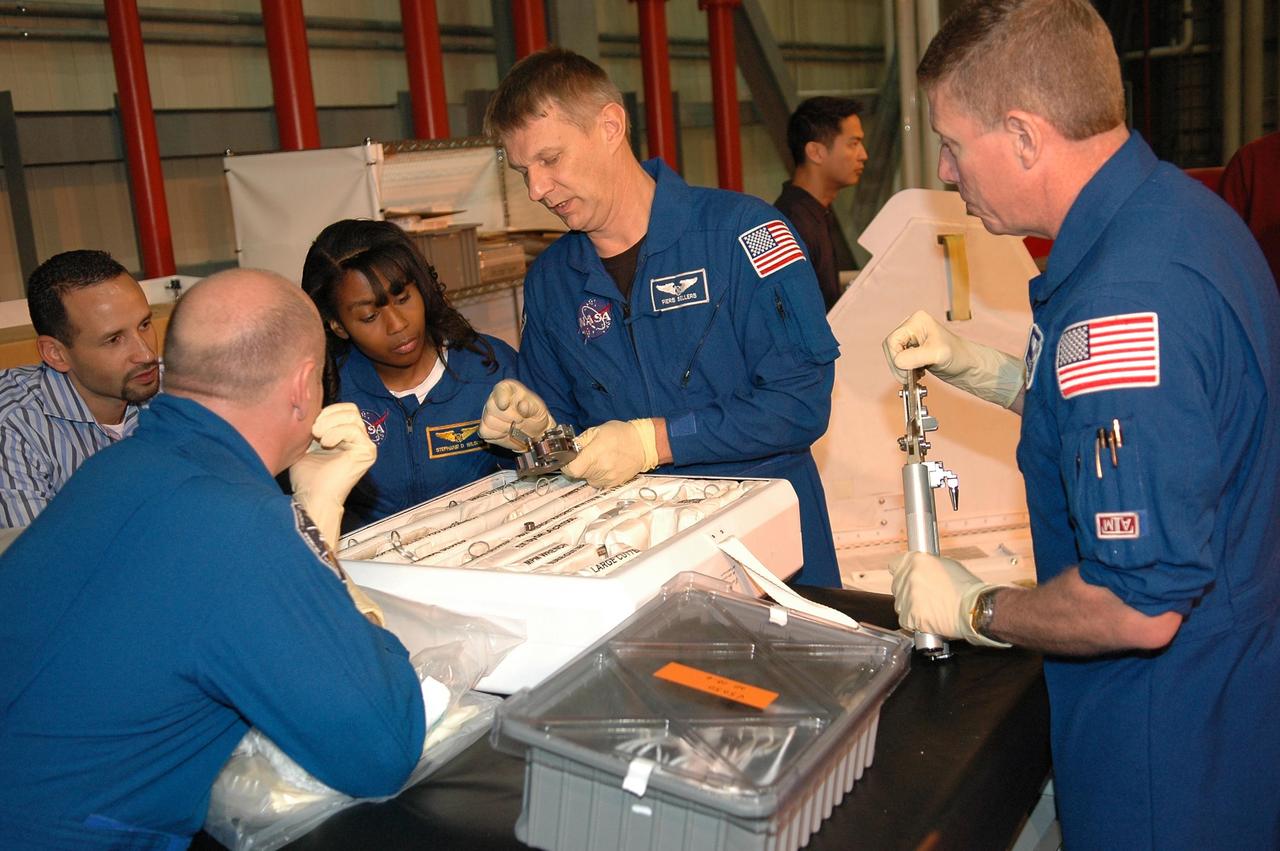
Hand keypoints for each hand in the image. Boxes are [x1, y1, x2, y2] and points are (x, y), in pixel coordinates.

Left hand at [289, 403, 376, 546]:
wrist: (313, 496)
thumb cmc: (307, 476)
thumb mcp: (307, 444)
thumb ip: (314, 427)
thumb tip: (310, 407)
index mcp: (347, 438)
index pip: (345, 410)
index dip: (328, 411)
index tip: (311, 425)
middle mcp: (360, 441)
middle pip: (351, 410)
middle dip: (329, 415)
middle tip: (314, 430)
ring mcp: (365, 446)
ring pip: (352, 417)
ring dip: (330, 423)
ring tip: (318, 437)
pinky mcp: (367, 452)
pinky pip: (353, 430)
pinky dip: (336, 433)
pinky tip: (325, 444)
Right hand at [479, 379, 554, 450]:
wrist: (534, 432)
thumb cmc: (534, 415)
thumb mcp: (538, 408)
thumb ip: (531, 406)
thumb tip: (522, 405)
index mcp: (508, 388)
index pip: (500, 389)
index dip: (501, 397)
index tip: (504, 405)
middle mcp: (495, 398)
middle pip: (491, 406)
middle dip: (507, 417)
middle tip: (520, 420)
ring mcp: (488, 413)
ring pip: (488, 421)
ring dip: (504, 427)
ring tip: (514, 427)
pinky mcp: (485, 427)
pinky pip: (485, 431)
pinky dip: (497, 435)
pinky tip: (506, 433)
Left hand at [560, 418, 658, 488]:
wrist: (644, 444)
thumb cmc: (621, 434)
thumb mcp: (598, 430)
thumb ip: (582, 440)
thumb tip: (570, 448)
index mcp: (594, 454)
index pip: (572, 470)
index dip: (567, 466)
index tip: (569, 460)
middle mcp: (601, 469)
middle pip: (579, 475)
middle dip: (579, 466)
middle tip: (587, 456)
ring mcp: (608, 478)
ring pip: (589, 480)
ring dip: (589, 472)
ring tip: (599, 460)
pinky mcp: (615, 483)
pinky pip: (600, 483)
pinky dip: (599, 476)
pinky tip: (606, 466)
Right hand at [882, 310, 1024, 407]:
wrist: (969, 366)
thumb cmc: (958, 355)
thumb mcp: (937, 354)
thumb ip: (915, 357)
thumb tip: (898, 362)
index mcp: (916, 321)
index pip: (892, 340)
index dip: (895, 358)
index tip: (906, 372)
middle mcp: (912, 327)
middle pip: (891, 348)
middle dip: (898, 365)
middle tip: (909, 377)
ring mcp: (912, 339)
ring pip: (894, 356)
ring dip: (901, 369)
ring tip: (916, 375)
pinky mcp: (913, 350)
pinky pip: (900, 361)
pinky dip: (905, 370)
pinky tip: (918, 374)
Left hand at [887, 551, 1009, 647]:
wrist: (976, 609)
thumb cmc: (967, 588)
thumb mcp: (947, 565)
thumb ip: (927, 566)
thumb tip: (919, 569)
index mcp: (917, 561)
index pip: (895, 564)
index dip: (902, 572)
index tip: (907, 577)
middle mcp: (910, 577)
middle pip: (897, 585)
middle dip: (908, 591)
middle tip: (926, 597)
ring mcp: (909, 597)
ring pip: (900, 604)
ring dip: (911, 608)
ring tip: (930, 609)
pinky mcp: (910, 616)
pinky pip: (905, 621)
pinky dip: (914, 623)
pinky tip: (929, 620)